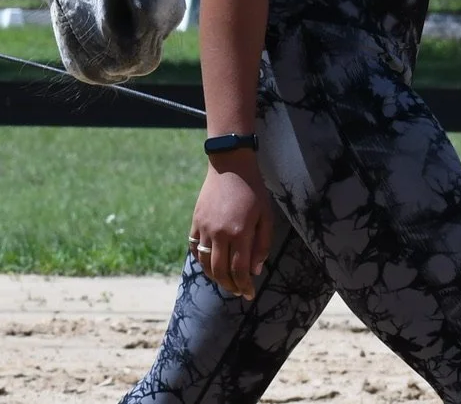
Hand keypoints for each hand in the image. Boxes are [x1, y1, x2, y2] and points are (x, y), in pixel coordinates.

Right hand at [189, 152, 275, 299]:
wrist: (230, 165)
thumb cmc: (253, 191)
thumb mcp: (266, 217)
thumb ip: (262, 245)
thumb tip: (255, 271)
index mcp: (239, 233)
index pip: (239, 270)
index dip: (245, 286)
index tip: (249, 294)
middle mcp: (219, 233)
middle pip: (220, 272)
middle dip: (230, 286)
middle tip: (238, 291)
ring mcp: (204, 228)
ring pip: (205, 263)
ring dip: (215, 277)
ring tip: (225, 281)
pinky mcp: (195, 221)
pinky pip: (194, 248)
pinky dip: (201, 260)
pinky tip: (211, 263)